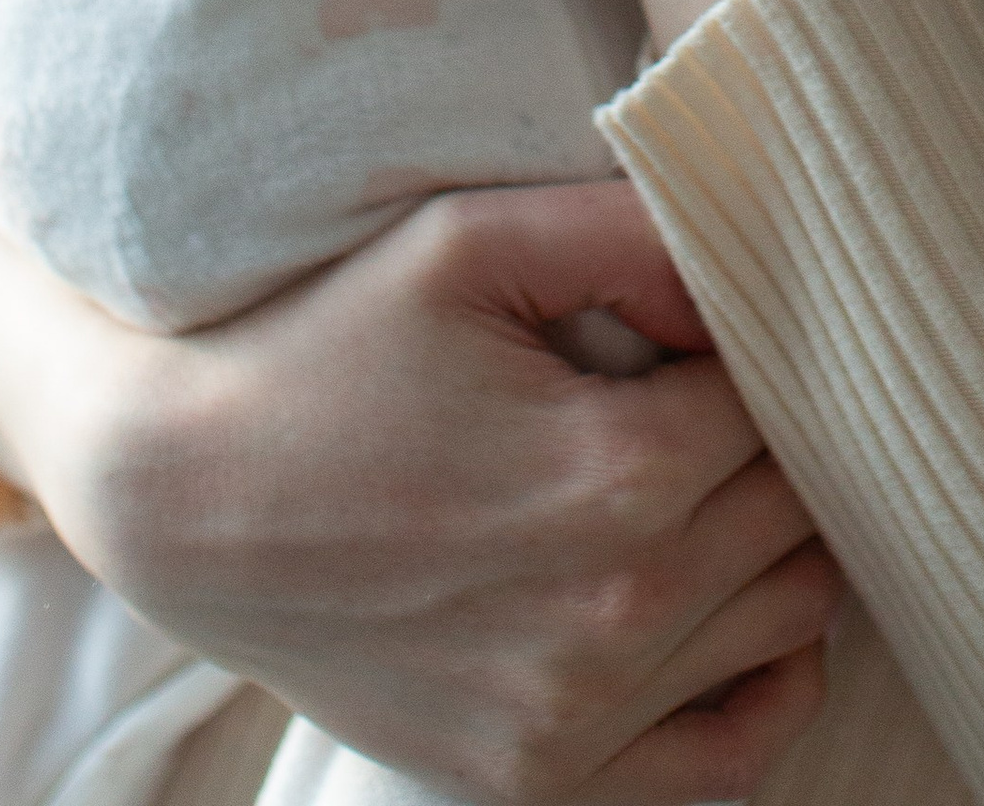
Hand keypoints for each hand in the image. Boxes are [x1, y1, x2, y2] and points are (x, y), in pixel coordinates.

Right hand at [0, 178, 840, 801]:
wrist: (184, 501)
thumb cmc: (326, 350)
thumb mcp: (469, 240)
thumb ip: (628, 232)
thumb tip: (740, 268)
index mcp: (615, 474)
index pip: (783, 400)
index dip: (765, 347)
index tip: (712, 321)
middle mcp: (615, 613)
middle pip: (799, 508)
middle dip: (779, 437)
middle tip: (710, 387)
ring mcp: (578, 716)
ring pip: (791, 618)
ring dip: (775, 542)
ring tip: (708, 476)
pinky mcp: (539, 777)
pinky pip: (730, 755)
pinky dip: (760, 680)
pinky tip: (724, 602)